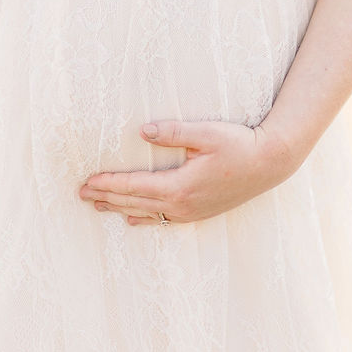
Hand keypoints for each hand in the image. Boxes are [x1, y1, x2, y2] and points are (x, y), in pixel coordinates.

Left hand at [77, 118, 297, 224]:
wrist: (270, 164)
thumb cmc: (239, 144)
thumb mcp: (206, 133)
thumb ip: (172, 132)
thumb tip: (142, 131)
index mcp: (180, 186)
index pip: (134, 187)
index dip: (109, 184)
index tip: (87, 182)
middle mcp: (182, 204)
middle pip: (135, 203)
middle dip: (107, 197)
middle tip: (81, 194)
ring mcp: (191, 212)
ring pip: (147, 213)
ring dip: (120, 209)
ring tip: (98, 206)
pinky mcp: (199, 213)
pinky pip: (164, 219)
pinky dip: (144, 219)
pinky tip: (133, 220)